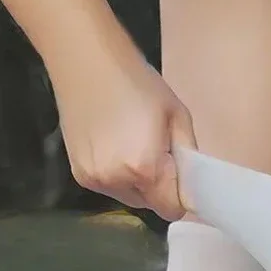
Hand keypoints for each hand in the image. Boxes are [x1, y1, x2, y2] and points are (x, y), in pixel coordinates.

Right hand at [50, 46, 196, 220]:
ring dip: (137, 183)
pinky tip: (114, 145)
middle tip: (157, 152)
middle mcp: (116, 181)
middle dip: (159, 187)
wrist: (85, 61)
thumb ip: (189, 156)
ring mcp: (94, 180)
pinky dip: (117, 175)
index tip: (182, 175)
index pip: (171, 209)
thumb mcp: (178, 116)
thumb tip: (193, 185)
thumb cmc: (138, 82)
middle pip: (150, 205)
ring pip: (129, 197)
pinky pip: (110, 186)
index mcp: (145, 168)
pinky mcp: (78, 174)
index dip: (181, 196)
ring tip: (133, 146)